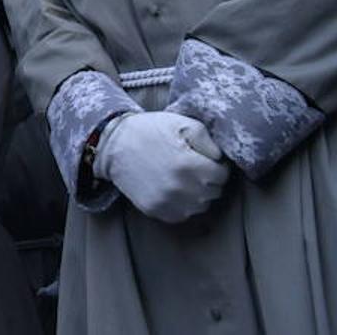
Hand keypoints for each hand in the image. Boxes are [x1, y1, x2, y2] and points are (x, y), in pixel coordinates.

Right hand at [93, 111, 228, 222]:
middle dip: (209, 179)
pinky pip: (182, 214)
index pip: (223, 176)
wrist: (113, 143)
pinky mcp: (155, 210)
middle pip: (214, 192)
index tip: (206, 159)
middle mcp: (180, 188)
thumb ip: (207, 139)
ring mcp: (167, 202)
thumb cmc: (149, 130)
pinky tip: (173, 189)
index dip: (217, 165)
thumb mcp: (181, 123)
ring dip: (198, 194)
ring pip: (200, 206)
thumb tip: (221, 158)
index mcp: (190, 165)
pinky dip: (182, 204)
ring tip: (183, 178)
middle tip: (194, 167)